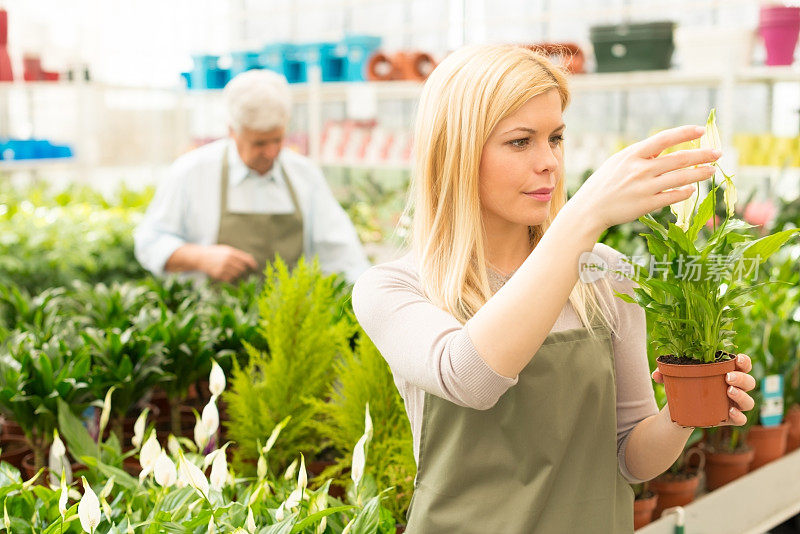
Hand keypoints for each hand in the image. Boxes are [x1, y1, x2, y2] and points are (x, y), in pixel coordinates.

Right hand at [200, 244, 257, 281]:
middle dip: (242, 269)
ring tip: (227, 269)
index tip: (255, 267)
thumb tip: (249, 258)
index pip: (246, 259)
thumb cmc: (214, 253)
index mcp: (231, 252)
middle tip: (236, 268)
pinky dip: (228, 277)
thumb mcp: (225, 249)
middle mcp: (228, 260)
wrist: (200, 257)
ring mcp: (224, 267)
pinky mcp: (219, 274)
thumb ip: (236, 254)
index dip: (252, 263)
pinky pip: (229, 278)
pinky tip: (223, 273)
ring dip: (235, 274)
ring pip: (236, 274)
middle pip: (242, 268)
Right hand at [569, 124, 721, 231]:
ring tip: (712, 170)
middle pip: (678, 159)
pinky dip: (685, 192)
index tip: (701, 130)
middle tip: (718, 153)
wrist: (590, 209)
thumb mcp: (618, 162)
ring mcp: (644, 187)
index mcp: (632, 154)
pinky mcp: (646, 205)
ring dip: (700, 173)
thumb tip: (666, 147)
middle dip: (702, 154)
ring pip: (680, 178)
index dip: (684, 133)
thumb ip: (641, 155)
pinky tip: (692, 189)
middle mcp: (640, 169)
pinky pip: (672, 196)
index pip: (664, 138)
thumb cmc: (604, 183)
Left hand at [651, 354, 756, 426]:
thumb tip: (656, 374)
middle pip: (749, 382)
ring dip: (741, 396)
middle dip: (742, 379)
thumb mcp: (675, 377)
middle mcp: (735, 387)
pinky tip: (730, 412)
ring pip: (749, 401)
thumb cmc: (683, 385)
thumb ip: (666, 373)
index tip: (738, 359)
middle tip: (728, 378)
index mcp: (727, 372)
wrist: (680, 408)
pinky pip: (742, 419)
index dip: (745, 361)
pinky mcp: (731, 418)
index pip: (743, 365)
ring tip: (728, 391)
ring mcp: (734, 404)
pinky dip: (738, 416)